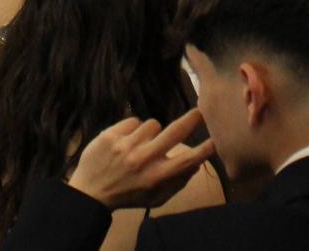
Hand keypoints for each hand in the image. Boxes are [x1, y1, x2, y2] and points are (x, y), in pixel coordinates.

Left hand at [65, 109, 213, 210]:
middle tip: (201, 110)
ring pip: (153, 123)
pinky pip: (133, 121)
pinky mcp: (110, 135)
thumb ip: (177, 182)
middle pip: (176, 131)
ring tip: (141, 144)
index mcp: (156, 177)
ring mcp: (126, 146)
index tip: (218, 139)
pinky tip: (126, 142)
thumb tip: (197, 163)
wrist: (89, 193)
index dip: (206, 148)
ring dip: (152, 132)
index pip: (188, 160)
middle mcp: (143, 160)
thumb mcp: (156, 198)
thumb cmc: (129, 196)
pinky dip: (133, 129)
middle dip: (193, 118)